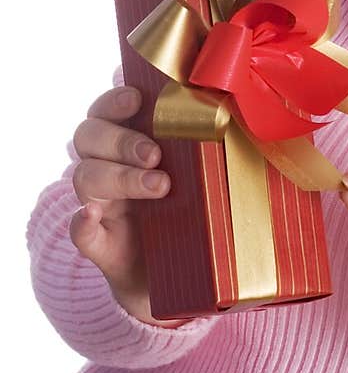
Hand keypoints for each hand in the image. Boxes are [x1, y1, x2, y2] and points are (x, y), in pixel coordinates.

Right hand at [69, 85, 187, 327]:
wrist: (185, 274)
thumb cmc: (197, 209)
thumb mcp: (204, 172)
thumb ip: (210, 144)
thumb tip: (244, 117)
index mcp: (129, 142)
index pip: (106, 109)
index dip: (115, 99)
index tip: (138, 98)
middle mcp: (108, 166)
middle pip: (89, 135)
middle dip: (122, 140)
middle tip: (156, 154)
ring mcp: (100, 204)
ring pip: (85, 176)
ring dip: (119, 177)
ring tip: (159, 186)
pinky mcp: (99, 242)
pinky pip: (78, 230)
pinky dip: (82, 222)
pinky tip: (92, 216)